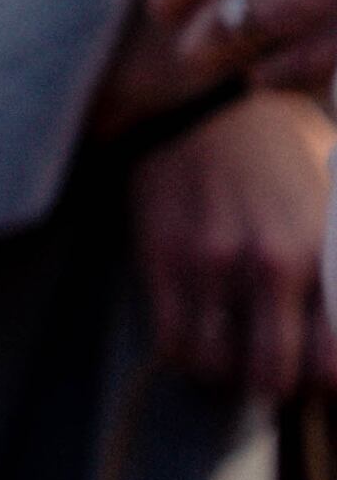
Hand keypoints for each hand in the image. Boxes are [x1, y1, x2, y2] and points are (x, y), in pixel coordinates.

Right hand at [133, 84, 333, 396]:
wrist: (201, 95)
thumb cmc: (281, 146)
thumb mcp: (335, 190)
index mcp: (318, 251)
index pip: (330, 360)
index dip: (326, 382)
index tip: (319, 374)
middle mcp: (266, 264)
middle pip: (273, 375)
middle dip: (278, 384)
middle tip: (277, 368)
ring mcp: (208, 262)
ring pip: (216, 366)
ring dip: (228, 372)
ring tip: (234, 354)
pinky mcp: (161, 255)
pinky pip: (171, 339)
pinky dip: (186, 354)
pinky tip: (198, 337)